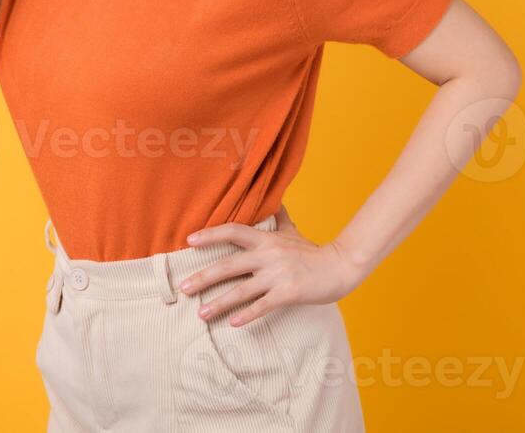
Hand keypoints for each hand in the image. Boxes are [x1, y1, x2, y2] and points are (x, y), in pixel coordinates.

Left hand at [179, 209, 363, 326]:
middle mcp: (268, 255)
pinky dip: (247, 315)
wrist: (341, 266)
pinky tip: (232, 323)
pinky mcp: (288, 293)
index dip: (210, 235)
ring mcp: (277, 275)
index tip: (189, 240)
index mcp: (266, 239)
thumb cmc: (313, 251)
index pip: (232, 231)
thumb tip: (275, 201)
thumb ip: (279, 218)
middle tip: (183, 288)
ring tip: (201, 314)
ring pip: (241, 290)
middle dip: (203, 277)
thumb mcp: (293, 231)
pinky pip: (262, 306)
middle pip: (228, 265)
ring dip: (218, 303)